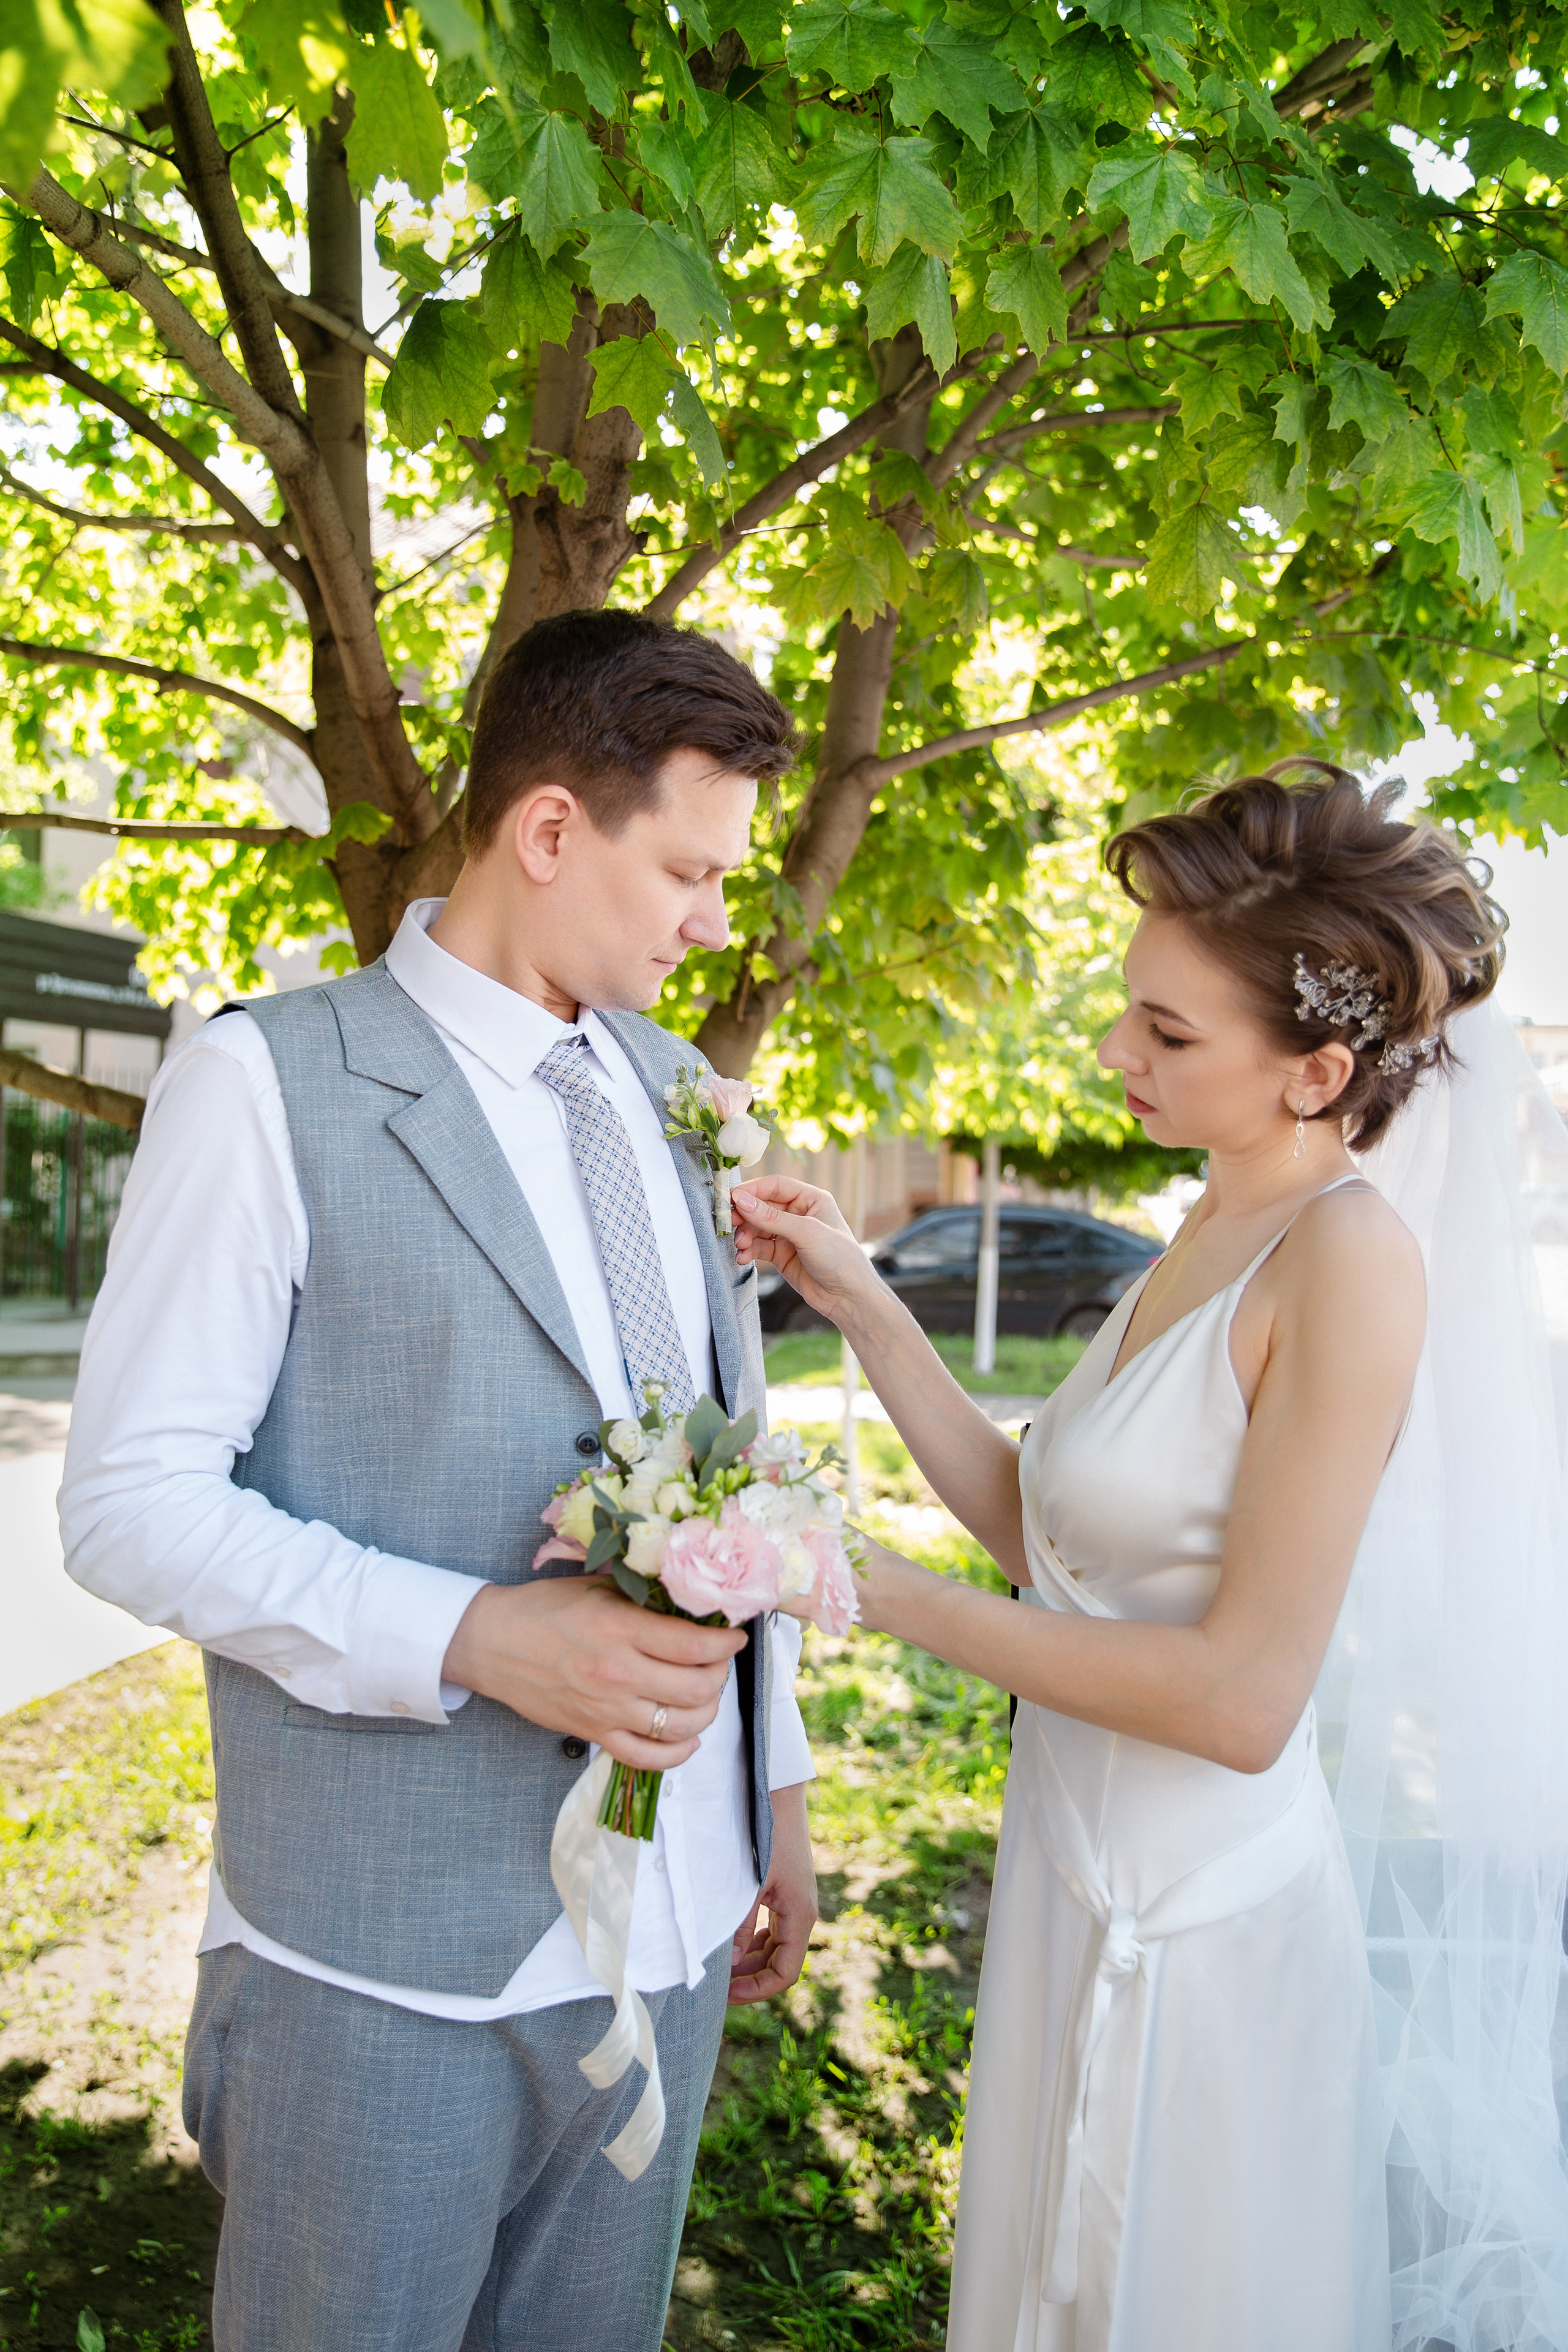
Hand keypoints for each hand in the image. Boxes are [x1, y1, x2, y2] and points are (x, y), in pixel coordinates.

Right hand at [442, 1576, 745, 1769]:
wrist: (491, 1643)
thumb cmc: (544, 1609)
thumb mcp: (597, 1588)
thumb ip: (644, 1598)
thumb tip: (694, 1605)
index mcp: (618, 1628)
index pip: (693, 1644)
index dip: (726, 1642)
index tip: (734, 1636)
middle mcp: (616, 1673)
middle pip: (696, 1688)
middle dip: (719, 1674)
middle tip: (717, 1661)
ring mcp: (605, 1710)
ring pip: (680, 1726)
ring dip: (706, 1712)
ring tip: (703, 1693)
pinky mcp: (593, 1734)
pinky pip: (647, 1757)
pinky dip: (677, 1753)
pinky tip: (686, 1737)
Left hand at [729, 1781, 817, 2003]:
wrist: (777, 1795)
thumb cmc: (764, 1838)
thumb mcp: (749, 1886)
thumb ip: (738, 1927)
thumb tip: (727, 1967)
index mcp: (800, 1917)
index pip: (784, 1974)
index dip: (756, 1990)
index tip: (726, 1995)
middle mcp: (802, 1913)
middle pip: (780, 1963)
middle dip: (750, 1978)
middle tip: (716, 1985)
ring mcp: (794, 1902)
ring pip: (775, 1947)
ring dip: (749, 1960)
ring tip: (719, 1967)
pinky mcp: (785, 1890)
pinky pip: (772, 1928)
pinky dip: (752, 1940)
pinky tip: (730, 1940)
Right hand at [730, 1175, 881, 1329]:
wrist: (848, 1298)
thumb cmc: (840, 1259)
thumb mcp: (807, 1233)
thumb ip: (772, 1217)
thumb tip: (741, 1200)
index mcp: (811, 1199)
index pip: (775, 1186)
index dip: (752, 1190)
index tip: (731, 1197)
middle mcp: (799, 1214)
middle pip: (762, 1206)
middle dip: (744, 1214)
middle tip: (727, 1222)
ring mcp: (789, 1235)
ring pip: (757, 1227)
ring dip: (745, 1235)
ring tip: (740, 1245)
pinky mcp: (781, 1255)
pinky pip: (758, 1247)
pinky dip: (748, 1250)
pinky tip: (743, 1257)